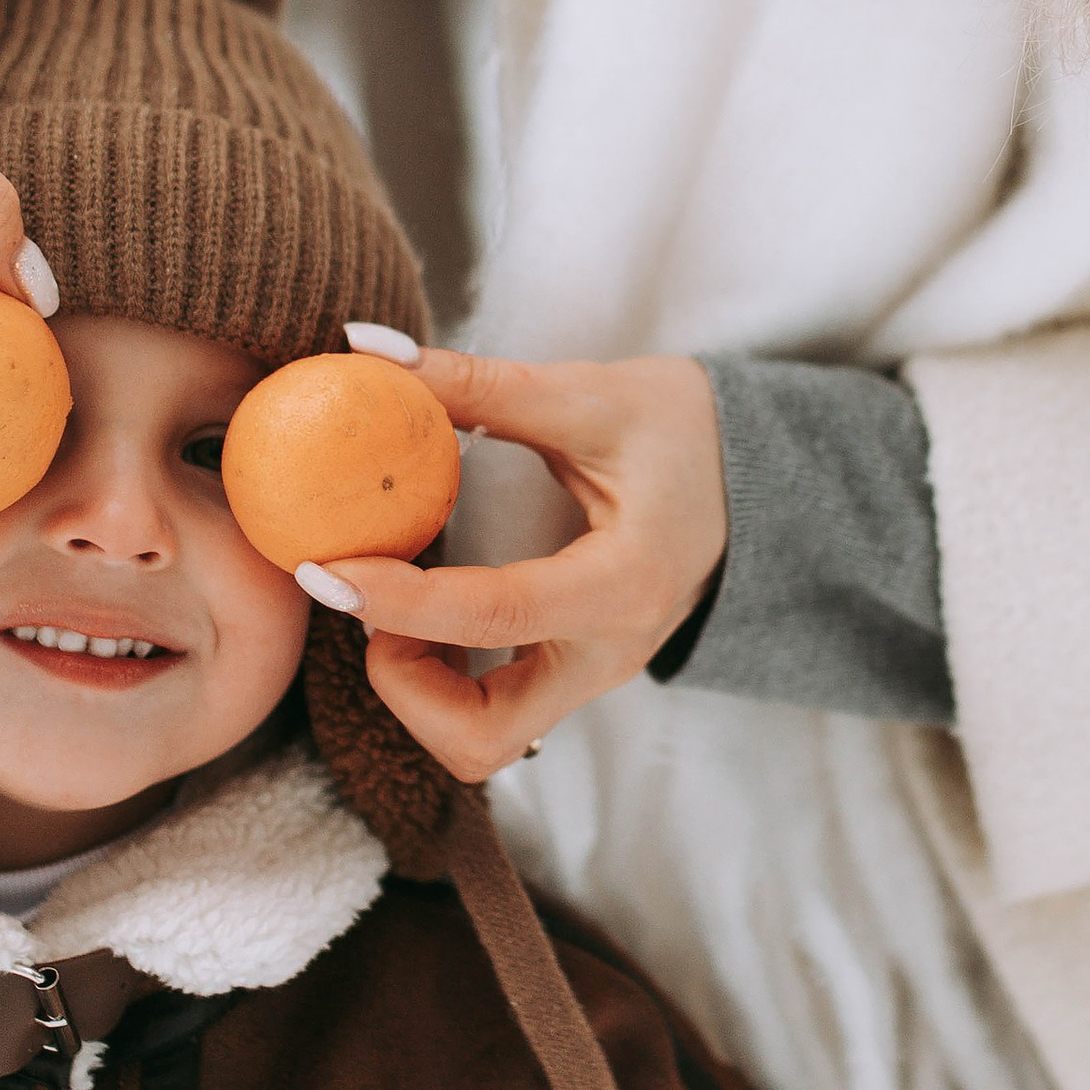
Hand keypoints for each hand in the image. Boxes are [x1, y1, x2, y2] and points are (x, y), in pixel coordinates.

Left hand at [307, 349, 727, 780]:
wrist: (763, 479)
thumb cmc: (688, 431)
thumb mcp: (589, 394)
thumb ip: (478, 384)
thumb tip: (367, 348)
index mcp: (626, 584)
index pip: (496, 616)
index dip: (399, 600)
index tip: (326, 568)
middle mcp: (609, 653)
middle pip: (484, 736)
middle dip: (403, 685)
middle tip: (372, 598)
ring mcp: (594, 675)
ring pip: (485, 741)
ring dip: (417, 688)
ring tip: (397, 598)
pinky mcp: (575, 673)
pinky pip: (494, 713)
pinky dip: (438, 677)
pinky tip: (423, 604)